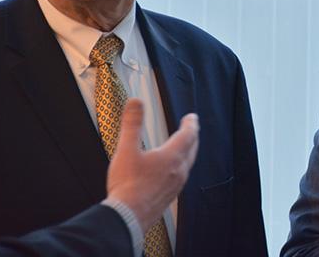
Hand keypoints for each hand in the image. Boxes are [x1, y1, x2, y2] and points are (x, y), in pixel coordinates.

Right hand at [106, 99, 199, 230]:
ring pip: (188, 164)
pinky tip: (171, 172)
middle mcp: (179, 171)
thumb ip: (132, 124)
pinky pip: (181, 177)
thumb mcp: (126, 149)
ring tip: (184, 148)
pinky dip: (180, 167)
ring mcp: (176, 185)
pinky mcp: (170, 196)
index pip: (188, 135)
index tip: (192, 117)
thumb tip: (136, 102)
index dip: (191, 124)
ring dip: (188, 152)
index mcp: (172, 157)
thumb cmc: (127, 185)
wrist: (127, 218)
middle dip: (192, 136)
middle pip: (192, 149)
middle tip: (191, 129)